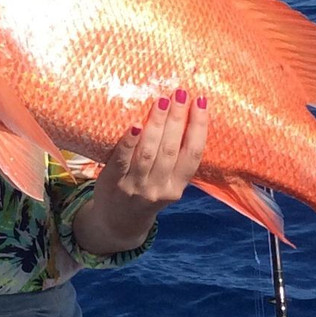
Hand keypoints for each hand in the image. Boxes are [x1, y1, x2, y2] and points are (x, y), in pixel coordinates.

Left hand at [72, 88, 208, 254]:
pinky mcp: (114, 182)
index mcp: (177, 187)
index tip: (201, 102)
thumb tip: (185, 115)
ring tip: (162, 100)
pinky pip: (122, 160)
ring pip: (149, 152)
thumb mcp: (167, 184)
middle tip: (180, 93)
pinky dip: (129, 142)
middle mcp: (159, 188)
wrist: (117, 223)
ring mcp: (136, 187)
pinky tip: (135, 124)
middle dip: (177, 119)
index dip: (199, 127)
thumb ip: (175, 159)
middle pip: (171, 149)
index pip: (193, 154)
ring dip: (157, 124)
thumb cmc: (146, 194)